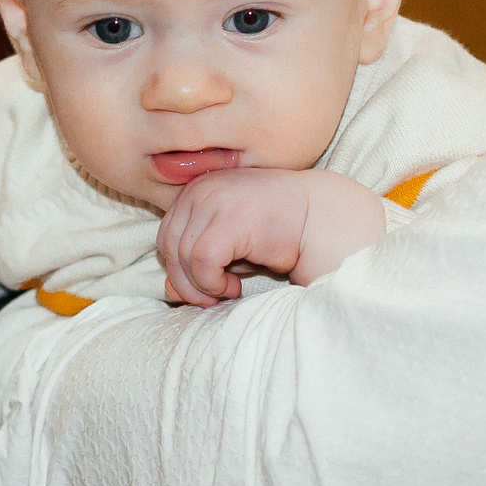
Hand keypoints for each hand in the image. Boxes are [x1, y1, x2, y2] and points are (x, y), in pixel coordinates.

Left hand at [157, 168, 388, 305]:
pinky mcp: (229, 218)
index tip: (206, 285)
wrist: (320, 220)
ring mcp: (214, 199)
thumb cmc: (276, 233)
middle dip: (186, 281)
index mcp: (197, 188)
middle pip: (168, 246)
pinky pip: (201, 260)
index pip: (166, 235)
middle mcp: (201, 189)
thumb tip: (167, 289)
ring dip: (202, 285)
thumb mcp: (229, 247)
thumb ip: (197, 261)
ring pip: (182, 256)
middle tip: (213, 297)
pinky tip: (236, 286)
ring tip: (229, 290)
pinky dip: (212, 283)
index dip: (179, 268)